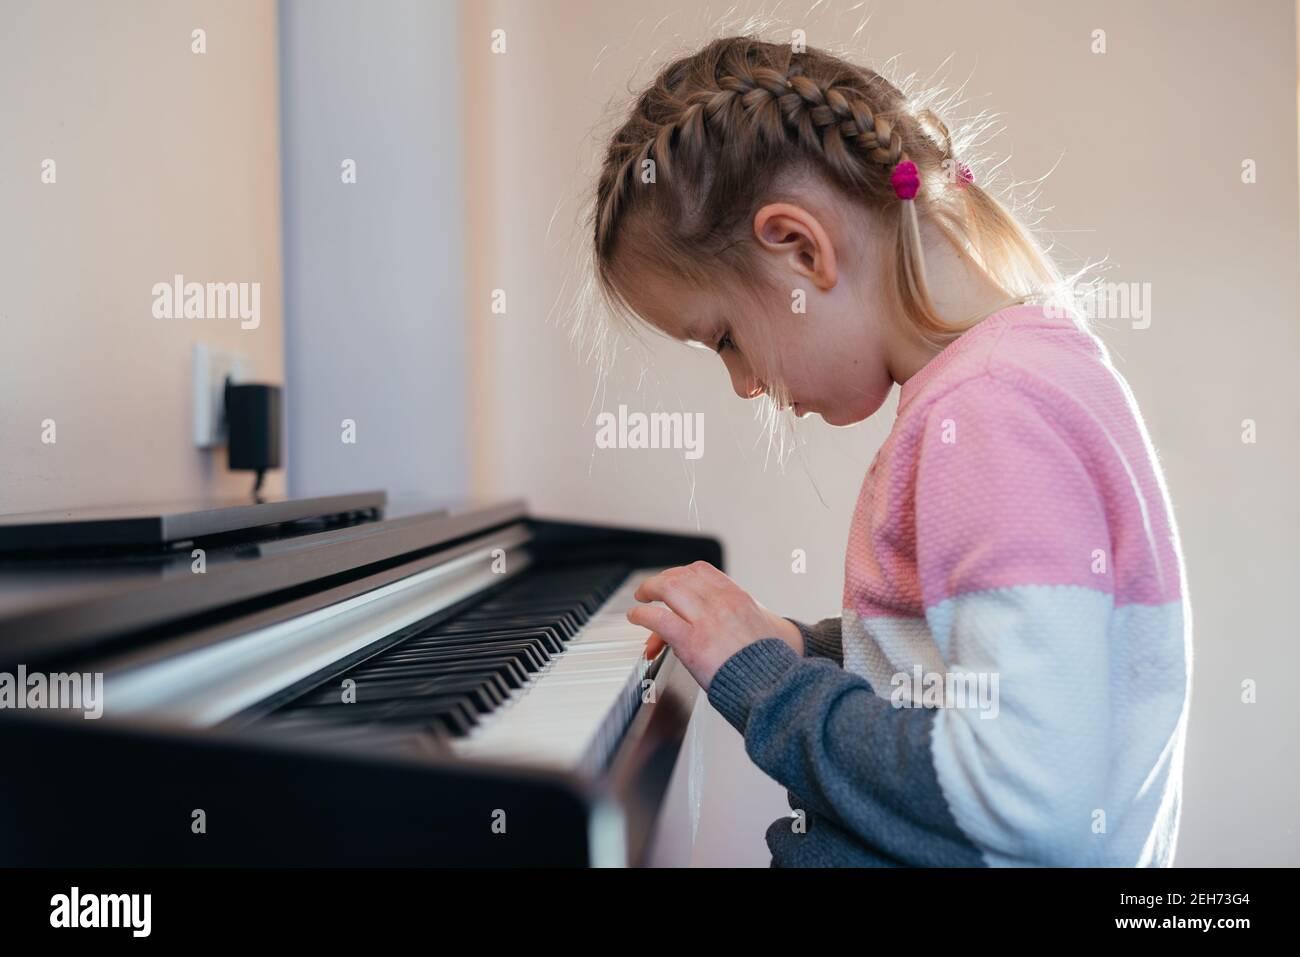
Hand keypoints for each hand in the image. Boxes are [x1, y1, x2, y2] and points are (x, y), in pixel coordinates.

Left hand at [628, 561, 803, 689]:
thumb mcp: (760, 630)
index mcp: (737, 598)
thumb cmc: (769, 664)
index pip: (702, 571)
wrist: (774, 684)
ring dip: (649, 590)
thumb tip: (715, 627)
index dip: (681, 573)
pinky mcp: (692, 642)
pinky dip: (642, 614)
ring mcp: (705, 620)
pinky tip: (637, 616)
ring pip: (668, 588)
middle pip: (681, 575)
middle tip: (651, 590)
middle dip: (661, 580)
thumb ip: (735, 622)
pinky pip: (658, 619)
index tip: (673, 581)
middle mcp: (721, 603)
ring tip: (640, 600)